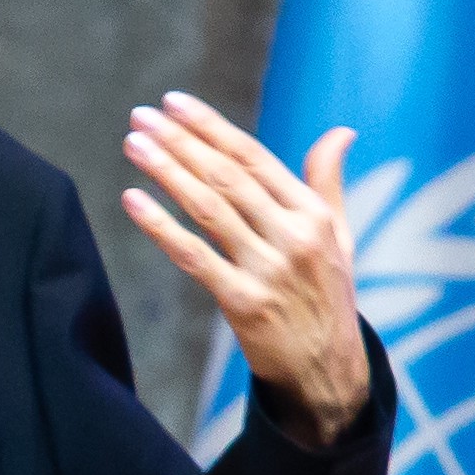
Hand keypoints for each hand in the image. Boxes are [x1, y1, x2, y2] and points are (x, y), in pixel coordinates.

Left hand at [120, 94, 372, 444]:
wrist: (329, 372)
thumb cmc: (329, 298)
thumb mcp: (340, 239)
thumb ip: (327, 184)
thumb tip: (341, 132)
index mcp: (313, 214)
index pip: (253, 158)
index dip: (210, 127)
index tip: (174, 103)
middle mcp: (293, 236)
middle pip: (226, 176)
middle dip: (179, 142)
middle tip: (140, 116)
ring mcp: (268, 270)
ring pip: (208, 209)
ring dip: (165, 172)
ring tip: (132, 144)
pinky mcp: (243, 304)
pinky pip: (194, 257)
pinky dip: (161, 226)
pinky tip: (133, 200)